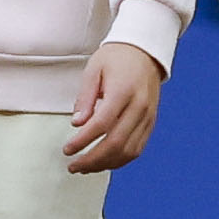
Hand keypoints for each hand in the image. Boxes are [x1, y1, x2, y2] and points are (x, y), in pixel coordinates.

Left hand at [66, 38, 164, 171]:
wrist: (145, 51)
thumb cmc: (116, 57)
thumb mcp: (94, 69)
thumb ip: (85, 98)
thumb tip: (77, 125)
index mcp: (123, 91)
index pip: (102, 124)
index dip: (83, 141)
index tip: (67, 150)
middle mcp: (139, 106)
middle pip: (116, 143)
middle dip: (92, 160)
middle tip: (73, 166)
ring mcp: (148, 116)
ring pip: (128, 151)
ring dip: (105, 164)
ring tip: (86, 167)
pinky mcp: (151, 122)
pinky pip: (137, 148)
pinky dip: (120, 160)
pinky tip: (104, 162)